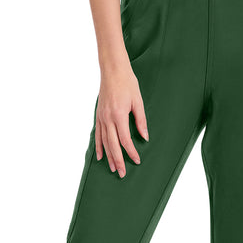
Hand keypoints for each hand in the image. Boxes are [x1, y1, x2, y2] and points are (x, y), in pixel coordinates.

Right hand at [95, 62, 148, 177]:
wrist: (112, 69)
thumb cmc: (127, 82)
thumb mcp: (138, 101)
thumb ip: (141, 120)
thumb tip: (145, 137)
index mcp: (118, 115)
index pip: (125, 140)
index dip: (131, 152)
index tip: (137, 160)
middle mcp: (107, 119)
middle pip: (113, 145)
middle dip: (118, 160)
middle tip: (123, 173)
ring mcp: (101, 118)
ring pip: (104, 142)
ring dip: (109, 157)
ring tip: (113, 168)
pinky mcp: (98, 116)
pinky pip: (97, 135)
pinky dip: (98, 146)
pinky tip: (100, 156)